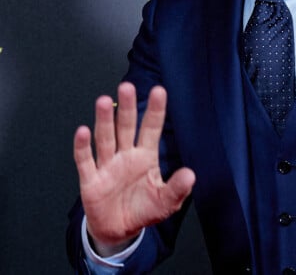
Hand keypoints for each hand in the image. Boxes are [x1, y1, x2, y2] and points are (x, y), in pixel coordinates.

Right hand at [73, 82, 194, 255]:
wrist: (118, 231)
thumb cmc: (143, 210)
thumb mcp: (165, 201)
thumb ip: (177, 188)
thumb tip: (191, 175)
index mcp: (146, 156)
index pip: (151, 128)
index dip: (155, 110)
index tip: (159, 91)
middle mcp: (126, 155)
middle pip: (126, 126)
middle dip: (127, 107)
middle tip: (127, 87)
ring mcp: (108, 165)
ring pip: (106, 138)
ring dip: (105, 120)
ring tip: (104, 101)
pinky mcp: (91, 180)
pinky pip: (86, 161)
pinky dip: (83, 147)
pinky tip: (83, 132)